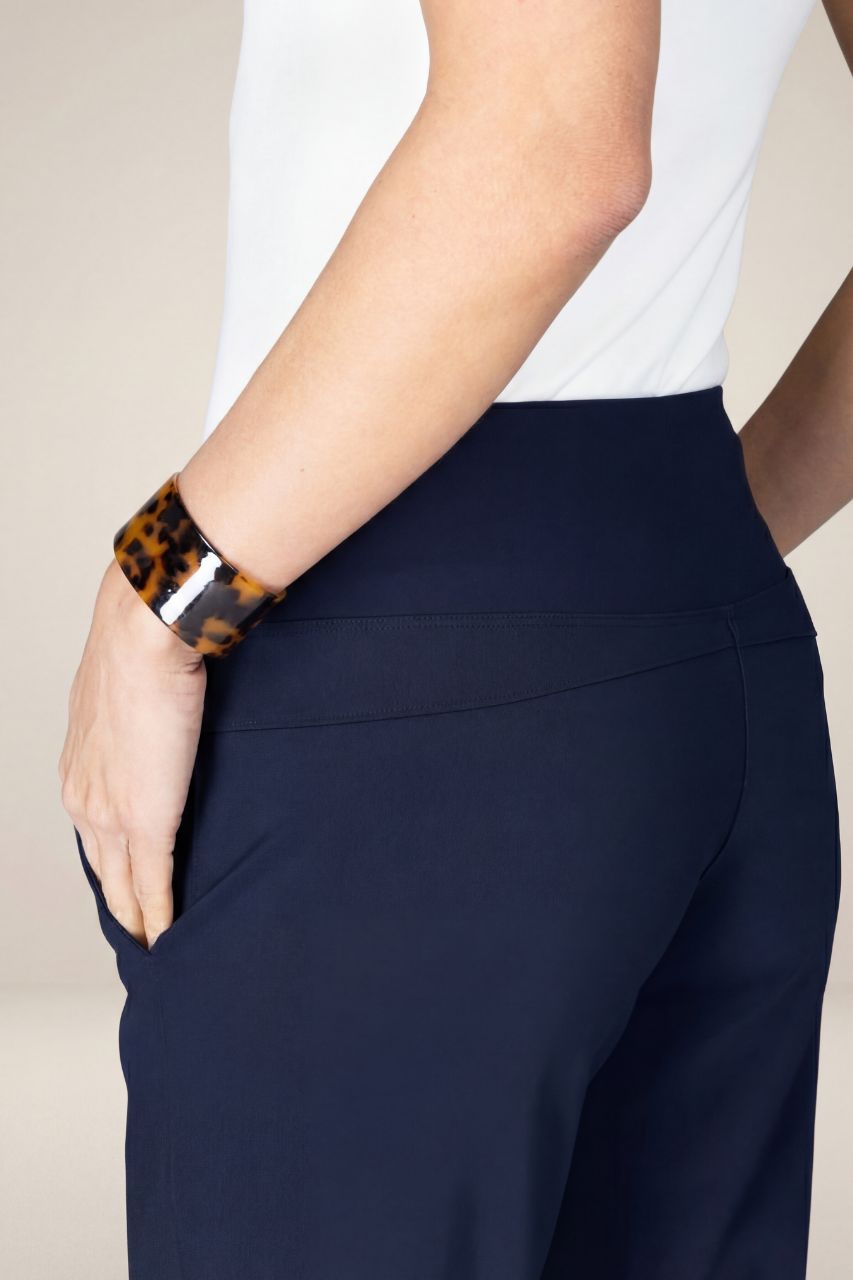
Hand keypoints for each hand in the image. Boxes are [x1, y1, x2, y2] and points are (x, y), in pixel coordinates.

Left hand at [59, 559, 205, 947]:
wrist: (143, 638)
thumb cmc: (140, 649)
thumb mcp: (124, 693)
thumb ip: (138, 718)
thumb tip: (163, 714)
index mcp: (78, 769)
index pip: (92, 836)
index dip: (110, 868)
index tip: (126, 889)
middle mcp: (83, 798)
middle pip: (102, 872)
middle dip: (121, 905)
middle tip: (141, 934)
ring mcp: (110, 815)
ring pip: (121, 887)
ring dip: (139, 920)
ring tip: (156, 947)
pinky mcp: (145, 822)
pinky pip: (152, 885)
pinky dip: (160, 917)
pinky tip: (169, 939)